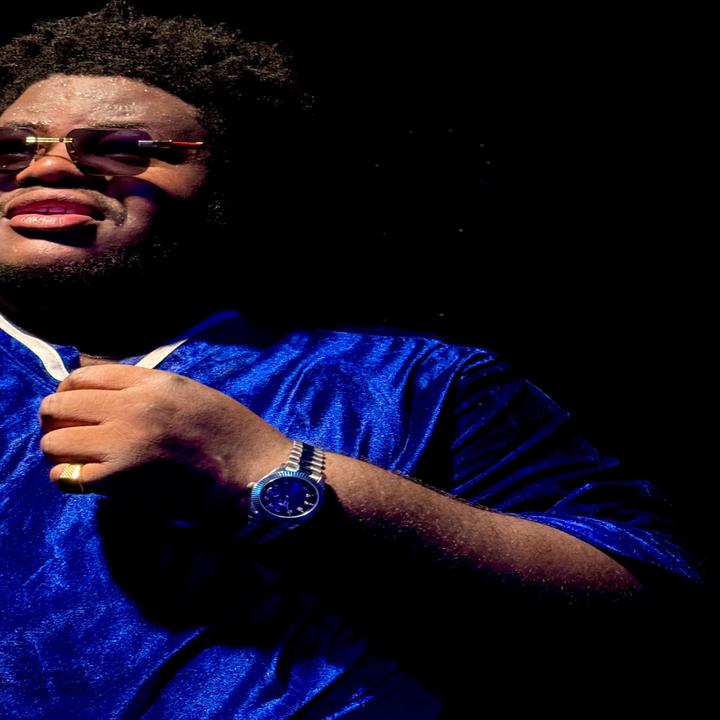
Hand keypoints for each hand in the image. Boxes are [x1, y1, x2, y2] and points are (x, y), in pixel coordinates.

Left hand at [38, 365, 290, 523]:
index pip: (82, 375)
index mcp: (152, 382)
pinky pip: (68, 477)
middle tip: (67, 432)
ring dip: (59, 450)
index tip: (74, 406)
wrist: (252, 471)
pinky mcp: (121, 479)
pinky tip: (84, 478)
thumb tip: (103, 392)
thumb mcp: (189, 392)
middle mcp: (131, 406)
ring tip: (76, 457)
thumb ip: (145, 387)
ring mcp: (123, 443)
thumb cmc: (229, 431)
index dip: (69, 391)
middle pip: (59, 404)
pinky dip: (69, 478)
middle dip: (55, 419)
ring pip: (54, 441)